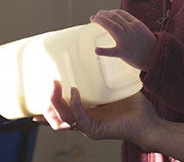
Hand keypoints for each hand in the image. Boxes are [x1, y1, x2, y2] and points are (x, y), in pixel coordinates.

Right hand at [34, 81, 157, 148]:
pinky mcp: (95, 130)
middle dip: (48, 100)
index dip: (47, 106)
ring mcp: (88, 127)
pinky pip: (79, 117)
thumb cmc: (133, 106)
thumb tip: (101, 54)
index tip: (35, 96)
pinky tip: (74, 92)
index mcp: (85, 113)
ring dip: (56, 101)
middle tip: (48, 83)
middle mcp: (83, 122)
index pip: (61, 111)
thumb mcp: (113, 90)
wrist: (148, 121)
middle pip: (56, 116)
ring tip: (56, 84)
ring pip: (62, 118)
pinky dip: (74, 104)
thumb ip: (103, 77)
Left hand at [91, 9, 155, 70]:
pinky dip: (104, 51)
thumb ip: (131, 25)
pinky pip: (113, 52)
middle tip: (96, 16)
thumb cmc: (149, 44)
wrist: (156, 57)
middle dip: (103, 15)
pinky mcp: (124, 53)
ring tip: (94, 19)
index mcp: (135, 24)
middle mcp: (130, 30)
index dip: (110, 12)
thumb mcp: (141, 30)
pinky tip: (96, 50)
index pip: (120, 13)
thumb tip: (119, 20)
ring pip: (113, 27)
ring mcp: (126, 41)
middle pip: (114, 18)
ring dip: (101, 21)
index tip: (104, 13)